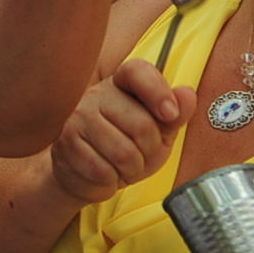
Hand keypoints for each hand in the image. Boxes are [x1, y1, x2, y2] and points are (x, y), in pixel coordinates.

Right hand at [48, 59, 197, 203]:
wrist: (85, 174)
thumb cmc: (124, 148)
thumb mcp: (157, 131)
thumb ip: (175, 114)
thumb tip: (188, 95)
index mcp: (121, 84)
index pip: (138, 72)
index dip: (158, 91)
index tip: (170, 114)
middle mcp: (96, 95)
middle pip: (141, 125)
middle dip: (149, 151)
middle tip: (140, 155)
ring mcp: (78, 118)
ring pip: (124, 153)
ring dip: (131, 169)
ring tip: (123, 166)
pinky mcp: (66, 144)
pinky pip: (103, 170)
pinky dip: (111, 180)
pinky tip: (105, 173)